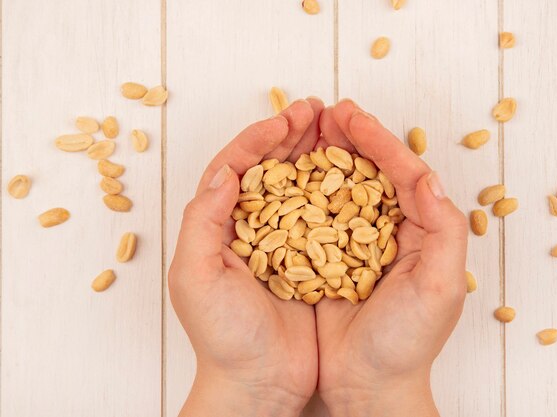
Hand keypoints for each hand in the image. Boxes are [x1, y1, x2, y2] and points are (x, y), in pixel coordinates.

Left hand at [168, 98, 323, 416]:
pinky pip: (323, 216)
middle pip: (268, 168)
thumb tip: (223, 172)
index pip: (235, 167)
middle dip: (290, 136)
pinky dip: (334, 191)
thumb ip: (203, 222)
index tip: (287, 119)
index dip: (259, 138)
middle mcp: (249, 228)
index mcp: (217, 227)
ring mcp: (281, 242)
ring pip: (297, 185)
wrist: (259, 383)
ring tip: (334, 128)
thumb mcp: (196, 278)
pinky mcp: (310, 259)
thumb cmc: (222, 337)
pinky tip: (352, 174)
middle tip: (316, 110)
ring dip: (313, 155)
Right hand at [315, 100, 468, 416]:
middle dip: (353, 139)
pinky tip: (290, 173)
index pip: (405, 175)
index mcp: (423, 233)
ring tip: (309, 129)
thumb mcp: (440, 289)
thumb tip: (430, 180)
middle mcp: (392, 232)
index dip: (381, 142)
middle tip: (329, 111)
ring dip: (328, 157)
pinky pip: (318, 217)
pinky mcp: (329, 258)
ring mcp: (358, 243)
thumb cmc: (408, 344)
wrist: (367, 385)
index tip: (353, 118)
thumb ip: (444, 232)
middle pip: (373, 173)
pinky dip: (306, 191)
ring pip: (344, 188)